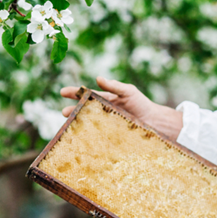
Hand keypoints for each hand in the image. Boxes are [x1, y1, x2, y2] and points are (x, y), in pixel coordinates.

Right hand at [60, 76, 183, 139]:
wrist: (154, 122)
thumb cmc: (141, 104)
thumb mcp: (128, 91)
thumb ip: (114, 86)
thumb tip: (98, 77)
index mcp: (105, 99)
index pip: (86, 94)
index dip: (74, 93)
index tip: (62, 92)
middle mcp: (102, 112)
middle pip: (84, 110)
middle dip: (73, 111)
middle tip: (64, 113)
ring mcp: (105, 124)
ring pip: (88, 124)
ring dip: (78, 124)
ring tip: (70, 126)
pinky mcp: (109, 136)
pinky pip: (97, 136)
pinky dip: (89, 137)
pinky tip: (82, 140)